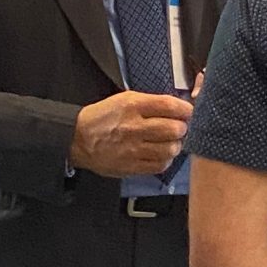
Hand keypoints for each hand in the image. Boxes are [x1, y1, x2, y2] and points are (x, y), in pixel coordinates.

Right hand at [70, 89, 192, 178]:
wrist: (78, 139)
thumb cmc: (103, 118)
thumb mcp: (125, 100)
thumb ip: (152, 103)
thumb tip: (179, 108)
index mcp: (132, 105)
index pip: (170, 106)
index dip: (185, 110)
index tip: (188, 112)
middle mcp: (134, 127)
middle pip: (174, 129)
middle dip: (181, 128)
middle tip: (179, 128)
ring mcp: (133, 149)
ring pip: (171, 149)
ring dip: (175, 145)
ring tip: (169, 141)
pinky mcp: (132, 166)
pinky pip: (160, 165)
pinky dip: (165, 159)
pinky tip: (160, 153)